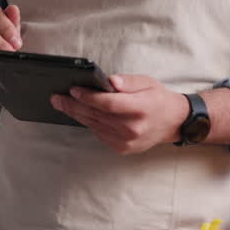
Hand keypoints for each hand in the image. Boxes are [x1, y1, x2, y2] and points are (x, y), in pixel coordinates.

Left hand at [50, 74, 189, 154]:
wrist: (173, 122)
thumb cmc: (158, 98)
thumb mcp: (147, 82)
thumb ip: (128, 82)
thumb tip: (110, 81)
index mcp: (140, 109)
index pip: (108, 103)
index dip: (88, 97)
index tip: (73, 90)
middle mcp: (132, 128)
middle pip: (96, 115)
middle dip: (74, 105)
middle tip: (56, 98)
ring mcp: (126, 141)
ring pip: (94, 125)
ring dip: (77, 114)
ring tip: (63, 104)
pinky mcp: (122, 148)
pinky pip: (99, 133)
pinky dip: (89, 123)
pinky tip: (80, 114)